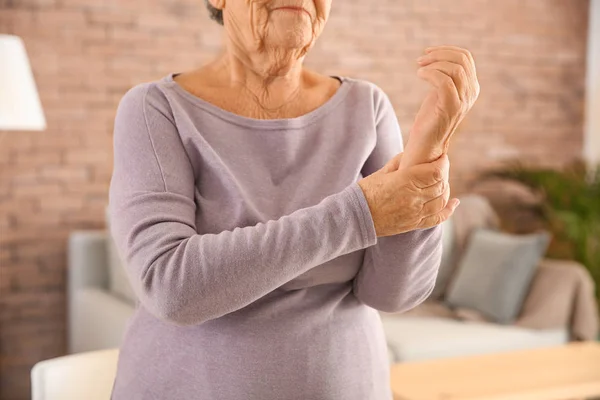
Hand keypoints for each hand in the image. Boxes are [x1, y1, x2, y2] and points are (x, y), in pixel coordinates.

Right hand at [358, 152, 459, 236]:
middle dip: (444, 174)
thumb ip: (401, 162)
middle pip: (441, 184)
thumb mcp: (383, 172)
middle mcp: (414, 197)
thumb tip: (414, 154)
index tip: (442, 158)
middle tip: (440, 168)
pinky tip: (454, 203)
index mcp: (406, 180)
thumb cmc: (366, 192)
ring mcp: (415, 212)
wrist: (356, 217)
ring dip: (445, 190)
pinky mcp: (414, 224)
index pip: (436, 171)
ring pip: (442, 200)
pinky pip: (438, 218)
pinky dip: (448, 210)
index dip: (443, 163)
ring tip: (442, 183)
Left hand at [399, 45, 479, 168]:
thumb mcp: (438, 93)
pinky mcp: (451, 108)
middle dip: (439, 54)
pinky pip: (445, 82)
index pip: (466, 57)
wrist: (425, 145)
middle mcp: (471, 93)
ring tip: (419, 68)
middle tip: (420, 60)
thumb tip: (437, 55)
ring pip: (455, 69)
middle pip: (462, 60)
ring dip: (433, 63)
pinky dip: (430, 74)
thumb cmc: (429, 119)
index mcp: (471, 87)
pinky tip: (419, 76)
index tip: (427, 53)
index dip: (445, 50)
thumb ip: (444, 76)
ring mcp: (463, 101)